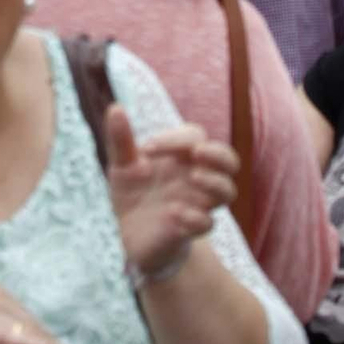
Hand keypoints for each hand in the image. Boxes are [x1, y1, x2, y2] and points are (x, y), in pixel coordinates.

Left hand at [105, 104, 236, 281]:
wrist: (131, 235)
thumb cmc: (133, 194)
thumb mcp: (121, 166)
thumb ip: (120, 140)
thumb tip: (115, 108)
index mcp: (181, 158)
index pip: (194, 137)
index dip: (176, 138)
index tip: (147, 150)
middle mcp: (195, 179)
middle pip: (228, 160)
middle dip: (218, 154)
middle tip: (197, 153)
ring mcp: (196, 204)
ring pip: (228, 191)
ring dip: (215, 182)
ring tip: (194, 177)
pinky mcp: (189, 230)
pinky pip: (207, 224)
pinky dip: (195, 217)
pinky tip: (175, 213)